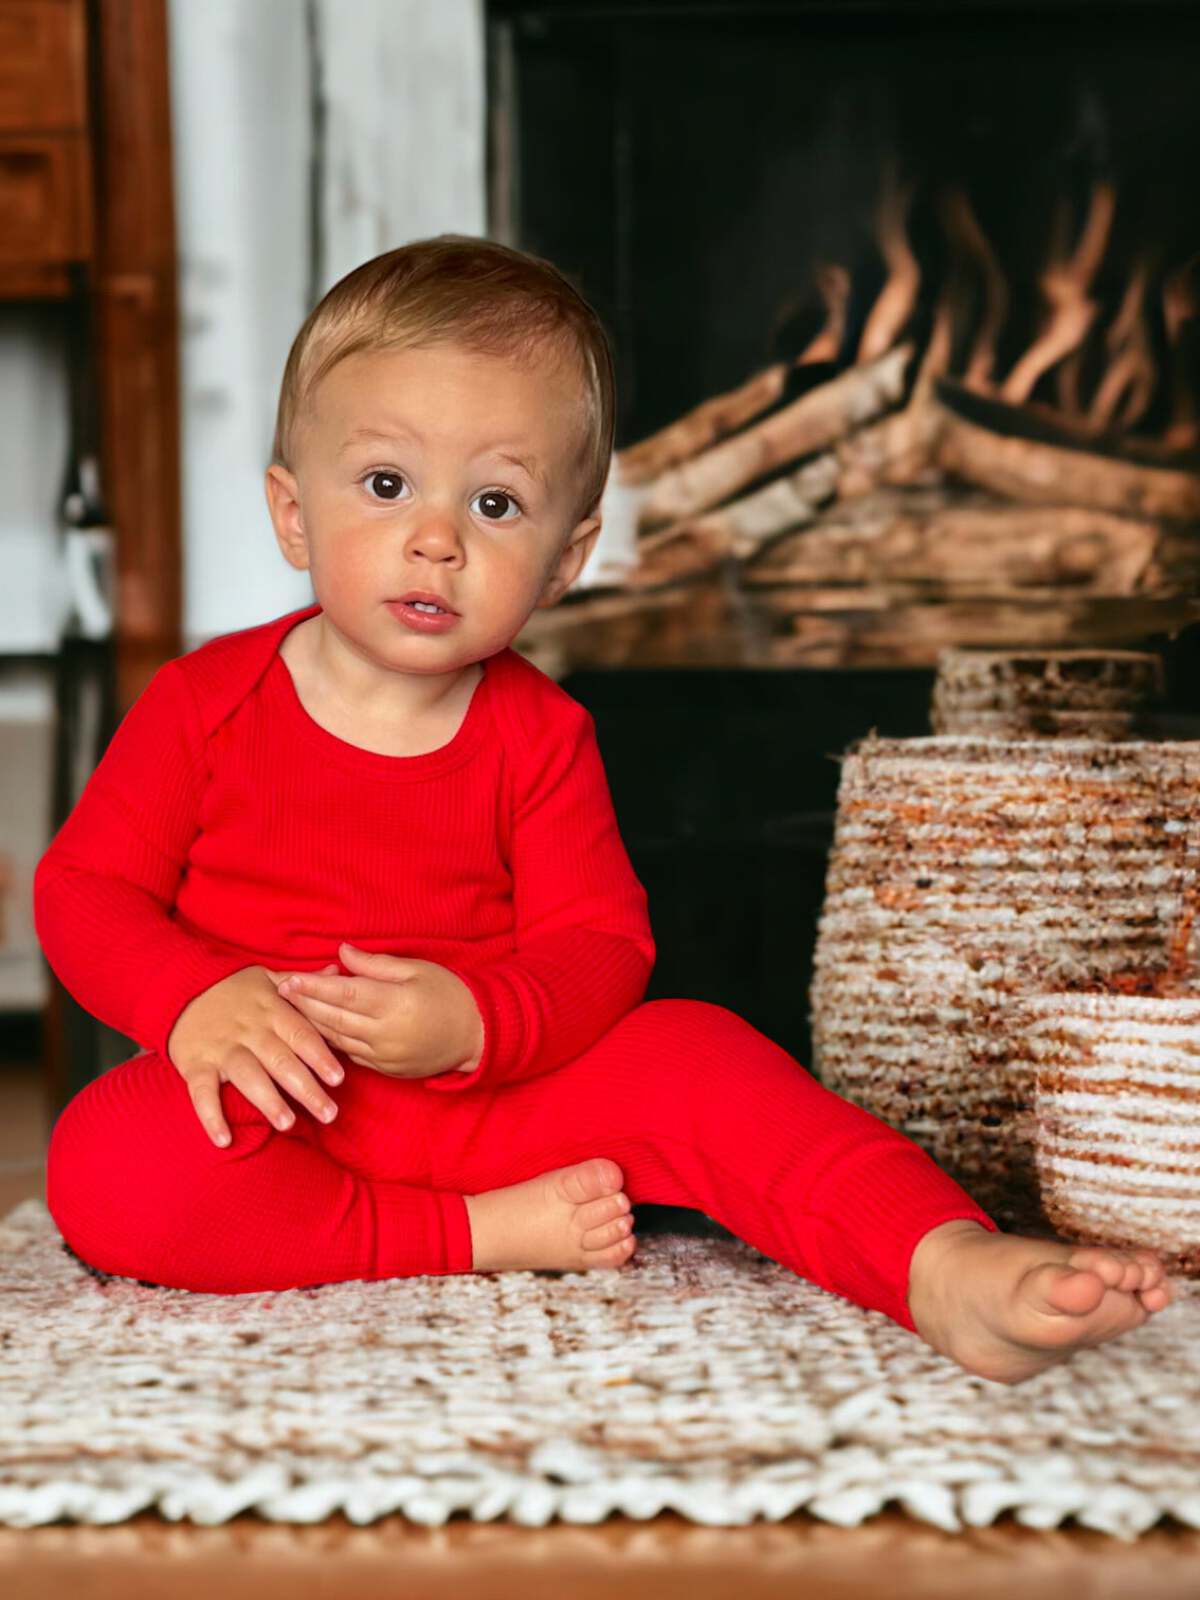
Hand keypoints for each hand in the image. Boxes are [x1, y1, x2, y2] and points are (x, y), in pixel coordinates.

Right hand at [166, 963, 344, 1146]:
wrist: (178, 986)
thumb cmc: (233, 988)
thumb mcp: (269, 978)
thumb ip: (304, 983)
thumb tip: (338, 971)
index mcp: (271, 1009)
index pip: (301, 1033)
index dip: (320, 1056)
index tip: (339, 1079)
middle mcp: (249, 1030)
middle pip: (281, 1060)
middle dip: (306, 1088)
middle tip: (329, 1114)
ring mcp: (221, 1047)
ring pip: (248, 1075)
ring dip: (268, 1100)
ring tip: (288, 1124)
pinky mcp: (195, 1064)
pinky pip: (202, 1093)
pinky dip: (211, 1116)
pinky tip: (225, 1140)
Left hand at [276, 944, 483, 1079]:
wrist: (477, 1035)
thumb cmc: (449, 994)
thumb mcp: (417, 969)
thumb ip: (375, 964)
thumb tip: (341, 952)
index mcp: (394, 1003)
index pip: (342, 994)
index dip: (312, 986)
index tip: (287, 979)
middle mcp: (385, 1033)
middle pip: (332, 1019)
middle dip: (303, 1005)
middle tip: (279, 993)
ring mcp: (384, 1056)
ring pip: (337, 1040)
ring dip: (311, 1025)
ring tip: (291, 1010)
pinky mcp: (386, 1070)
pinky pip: (350, 1055)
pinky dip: (332, 1041)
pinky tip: (317, 1030)